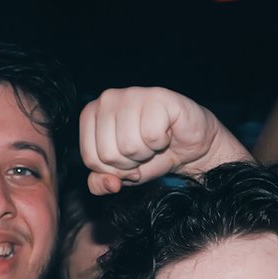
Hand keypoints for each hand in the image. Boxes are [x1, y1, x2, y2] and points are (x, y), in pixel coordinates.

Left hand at [78, 88, 241, 195]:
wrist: (186, 146)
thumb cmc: (151, 153)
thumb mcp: (120, 174)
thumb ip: (101, 183)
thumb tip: (109, 183)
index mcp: (91, 115)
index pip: (90, 158)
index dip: (113, 170)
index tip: (126, 160)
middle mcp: (107, 99)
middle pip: (108, 154)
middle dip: (130, 163)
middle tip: (143, 151)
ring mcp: (132, 94)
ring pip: (128, 146)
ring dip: (146, 153)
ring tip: (153, 142)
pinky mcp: (158, 97)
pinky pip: (151, 135)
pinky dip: (161, 142)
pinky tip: (165, 132)